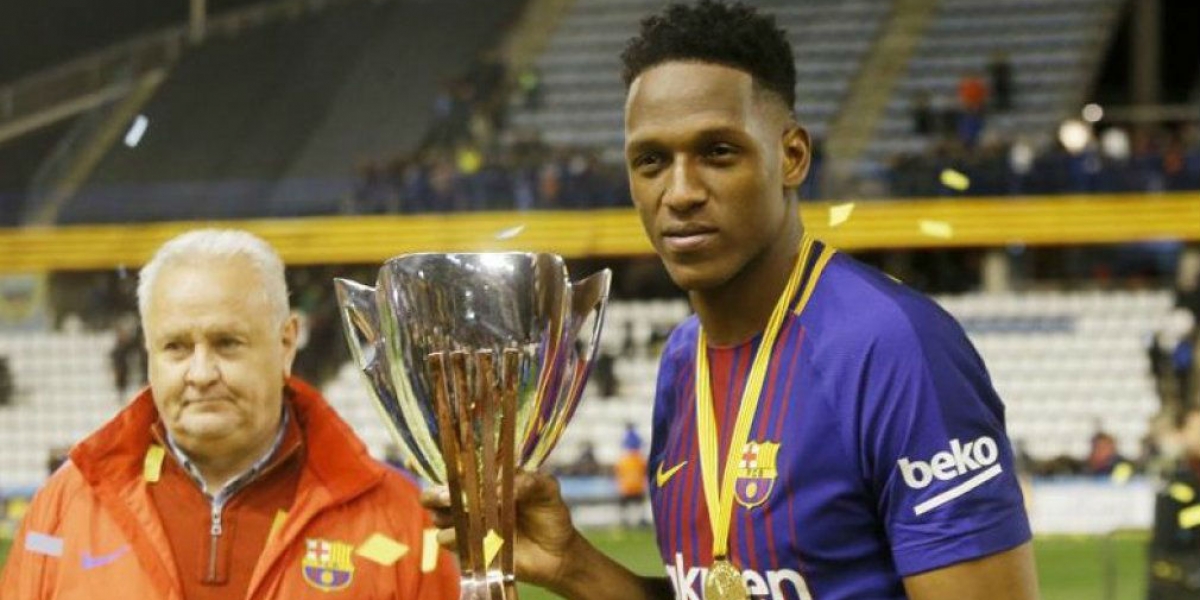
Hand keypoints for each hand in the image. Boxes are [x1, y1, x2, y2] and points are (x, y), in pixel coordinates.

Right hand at [420, 470, 585, 590]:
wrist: (558, 553)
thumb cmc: (550, 513)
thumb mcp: (547, 489)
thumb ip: (528, 481)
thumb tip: (497, 488)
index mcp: (486, 479)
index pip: (458, 467)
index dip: (442, 462)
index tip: (426, 461)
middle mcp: (471, 499)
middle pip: (436, 493)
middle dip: (435, 493)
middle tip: (448, 497)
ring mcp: (468, 524)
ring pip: (438, 517)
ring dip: (448, 516)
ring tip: (469, 515)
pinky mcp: (469, 548)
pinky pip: (448, 541)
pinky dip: (455, 537)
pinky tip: (472, 536)